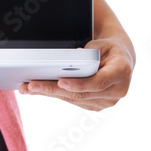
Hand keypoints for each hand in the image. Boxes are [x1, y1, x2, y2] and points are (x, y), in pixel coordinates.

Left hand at [18, 34, 134, 110]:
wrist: (121, 60)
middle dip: (53, 89)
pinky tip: (39, 90)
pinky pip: (73, 101)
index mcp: (121, 73)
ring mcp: (106, 102)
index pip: (99, 82)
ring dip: (49, 93)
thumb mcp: (102, 44)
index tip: (61, 82)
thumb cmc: (110, 49)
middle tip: (32, 86)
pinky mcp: (96, 106)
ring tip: (28, 88)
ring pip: (73, 99)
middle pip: (80, 94)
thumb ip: (87, 55)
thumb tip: (64, 64)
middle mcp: (116, 91)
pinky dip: (56, 94)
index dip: (79, 84)